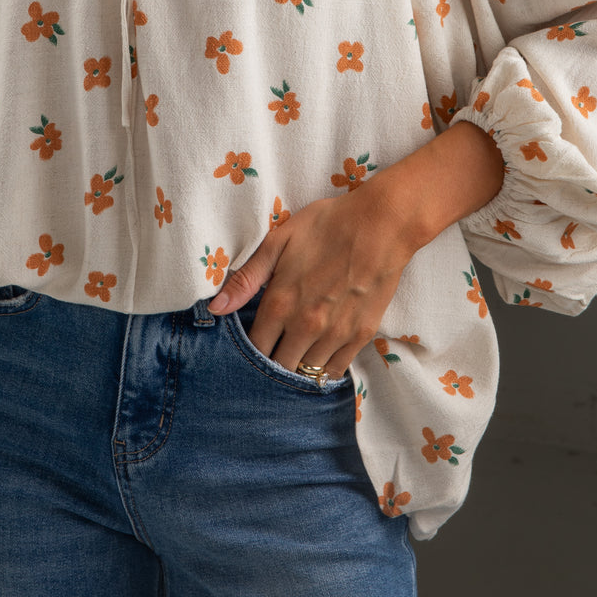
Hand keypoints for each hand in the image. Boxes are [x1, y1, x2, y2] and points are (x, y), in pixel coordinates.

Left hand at [207, 176, 418, 379]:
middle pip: (280, 366)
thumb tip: (215, 308)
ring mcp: (335, 334)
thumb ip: (246, 278)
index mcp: (280, 303)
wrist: (381, 224)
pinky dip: (325, 371)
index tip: (253, 346)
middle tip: (273, 354)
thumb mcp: (279, 241)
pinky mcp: (361, 335)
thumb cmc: (326, 225)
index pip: (256, 348)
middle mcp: (305, 326)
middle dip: (272, 364)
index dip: (250, 352)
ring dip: (298, 369)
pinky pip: (337, 370)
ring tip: (295, 358)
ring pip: (307, 372)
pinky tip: (319, 362)